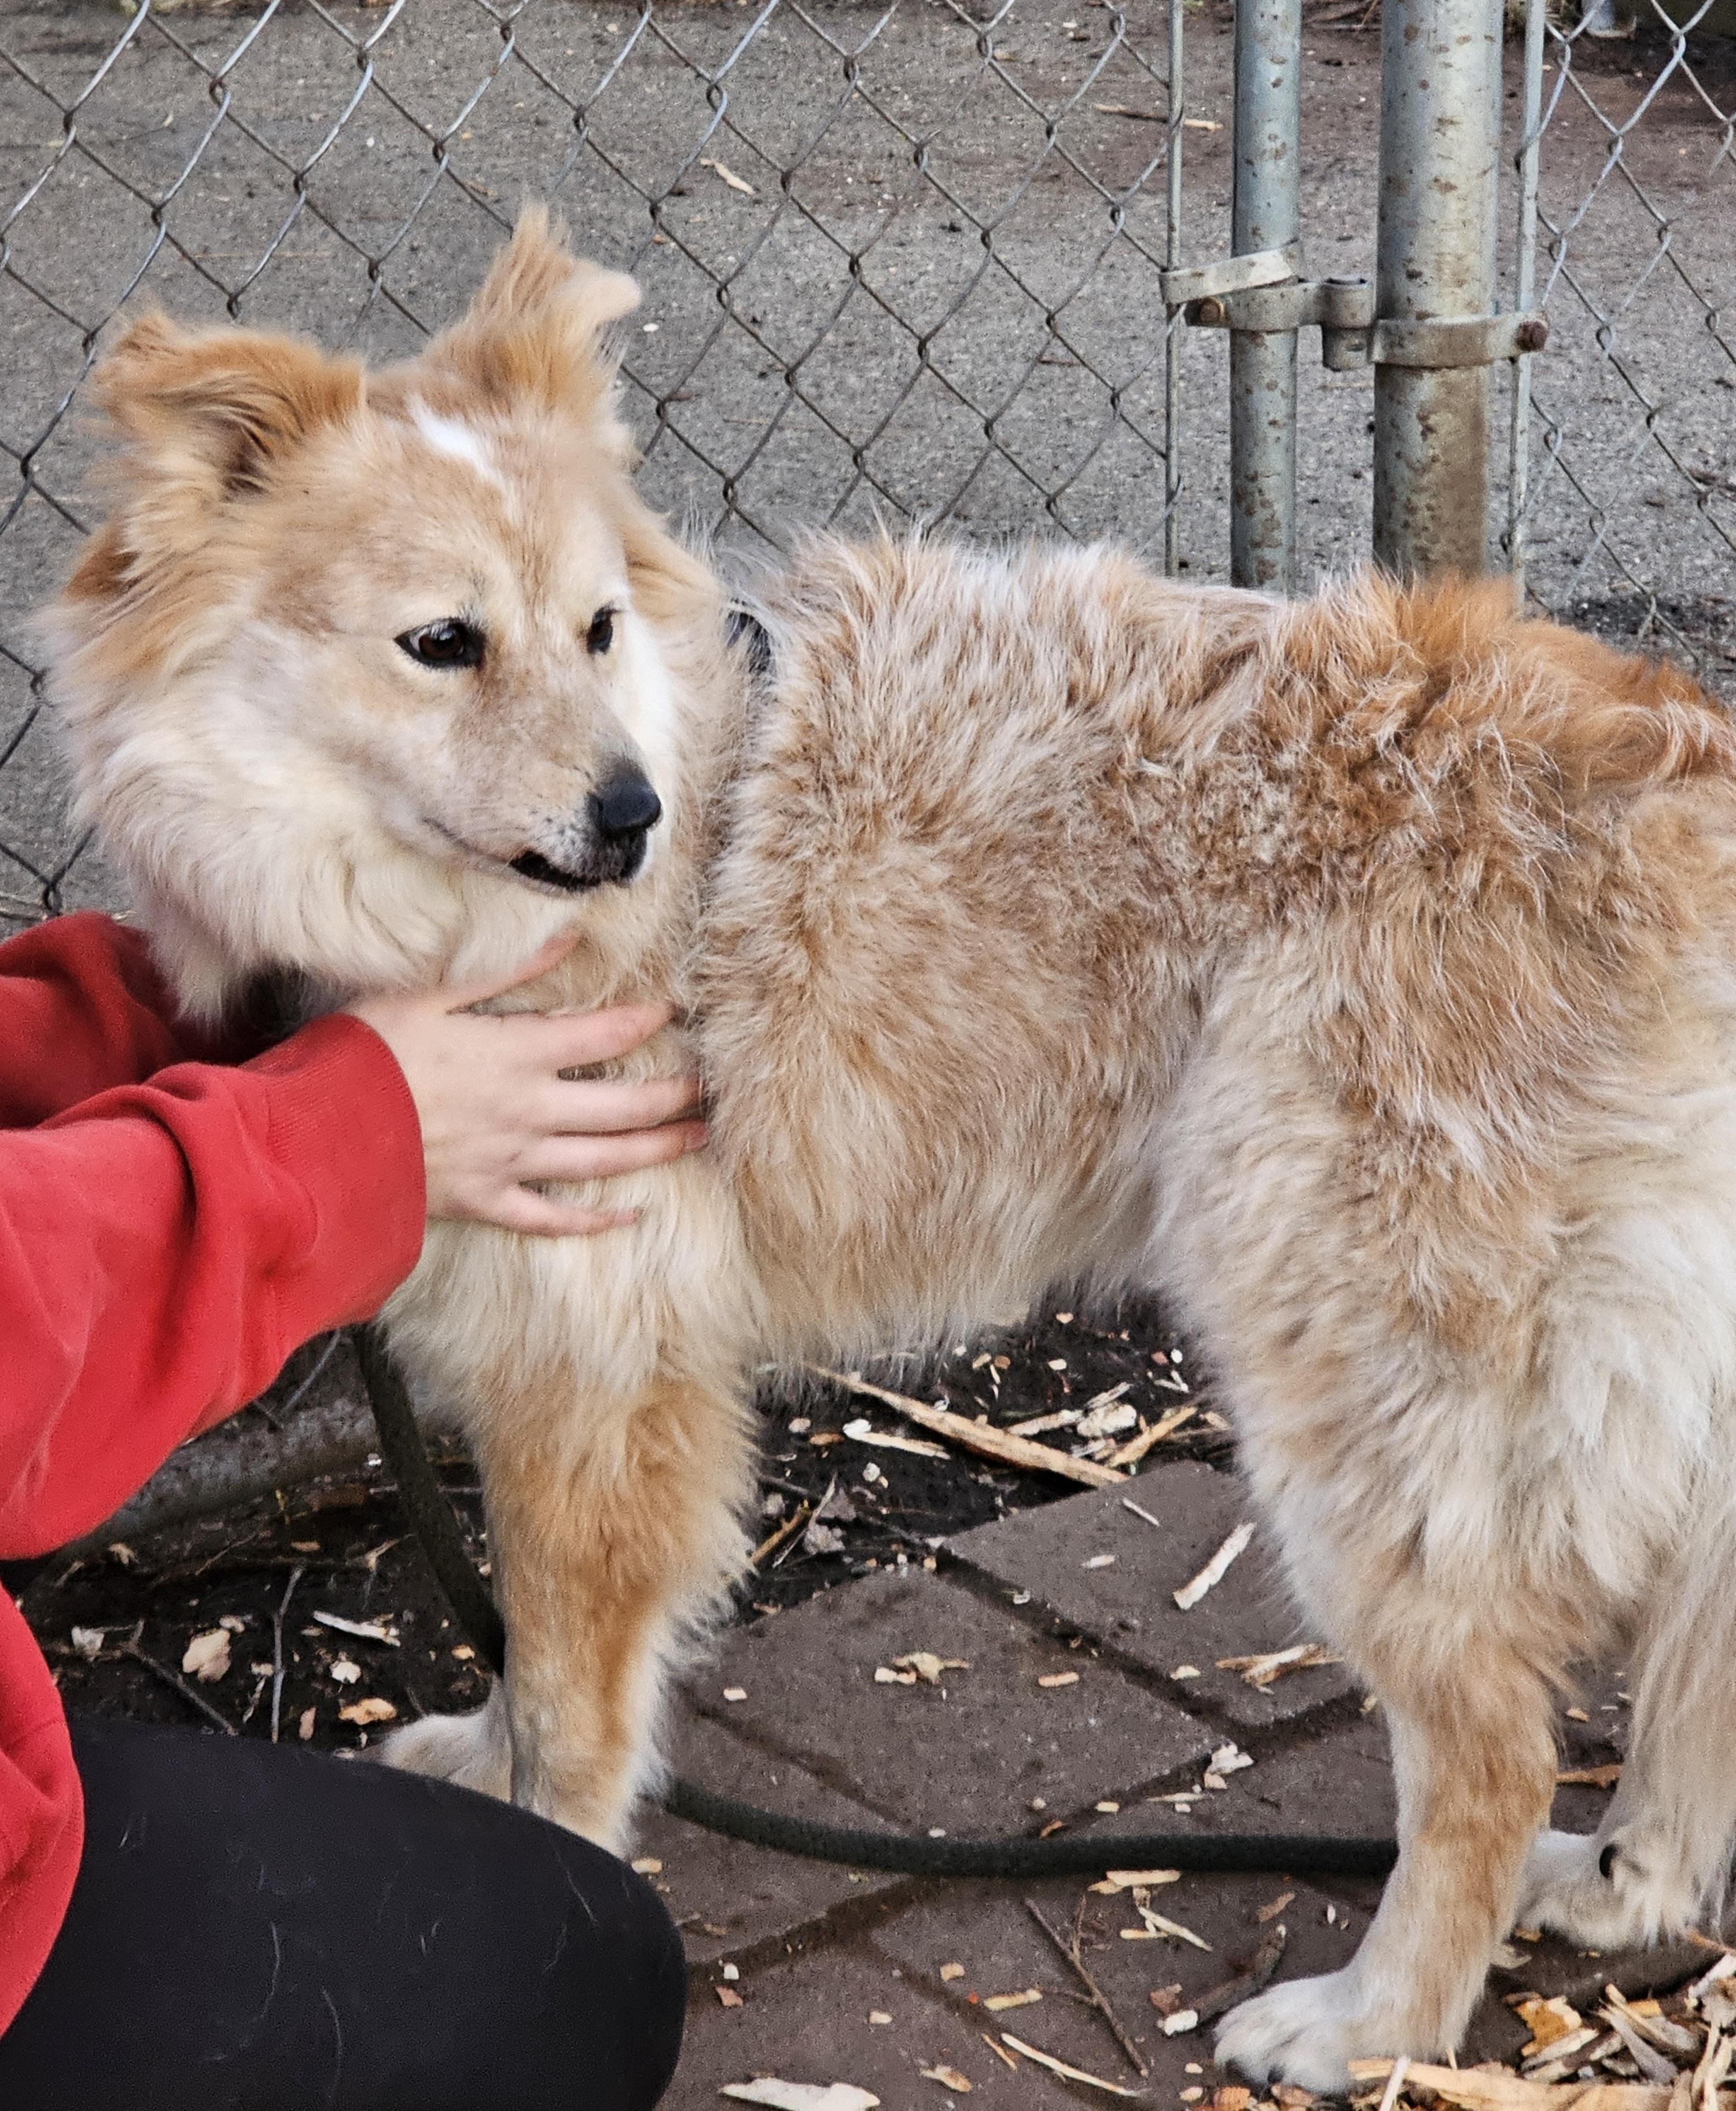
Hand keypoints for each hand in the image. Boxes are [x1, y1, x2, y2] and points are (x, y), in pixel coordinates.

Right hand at [346, 936, 704, 1236]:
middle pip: (624, 1104)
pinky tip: (627, 1217)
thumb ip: (503, 972)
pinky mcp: (486, 1202)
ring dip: (657, 1149)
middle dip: (674, 1095)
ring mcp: (511, 1162)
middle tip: (711, 1088)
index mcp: (516, 1053)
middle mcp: (528, 1111)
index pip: (605, 1033)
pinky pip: (551, 1218)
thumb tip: (565, 937)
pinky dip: (592, 1221)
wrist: (319, 1139)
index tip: (678, 1011)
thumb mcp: (428, 995)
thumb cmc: (364, 1056)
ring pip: (604, 1159)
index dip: (648, 1021)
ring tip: (697, 1139)